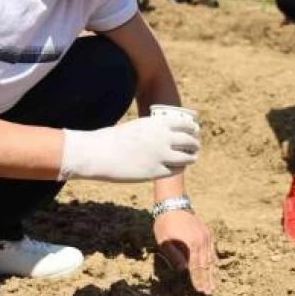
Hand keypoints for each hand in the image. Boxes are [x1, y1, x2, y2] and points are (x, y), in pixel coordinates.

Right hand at [58, 115, 199, 181]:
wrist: (100, 153)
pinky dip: (179, 168)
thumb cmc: (115, 139)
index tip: (195, 129)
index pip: (186, 123)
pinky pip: (175, 170)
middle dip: (194, 143)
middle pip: (189, 140)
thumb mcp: (138, 127)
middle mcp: (163, 138)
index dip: (193, 127)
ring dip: (191, 156)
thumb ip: (154, 130)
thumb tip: (165, 134)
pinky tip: (178, 167)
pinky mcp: (155, 172)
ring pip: (187, 157)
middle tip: (195, 145)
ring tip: (192, 156)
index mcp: (158, 123)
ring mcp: (161, 156)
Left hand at [154, 209, 216, 294]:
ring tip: (215, 284)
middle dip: (208, 279)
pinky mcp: (208, 233)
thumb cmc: (165, 224)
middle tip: (210, 292)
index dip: (199, 280)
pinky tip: (215, 267)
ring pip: (212, 258)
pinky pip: (213, 250)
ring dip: (213, 272)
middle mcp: (202, 241)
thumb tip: (183, 270)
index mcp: (191, 244)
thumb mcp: (165, 240)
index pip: (196, 267)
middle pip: (206, 265)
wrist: (173, 205)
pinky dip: (215, 260)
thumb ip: (174, 255)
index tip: (201, 290)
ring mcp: (207, 237)